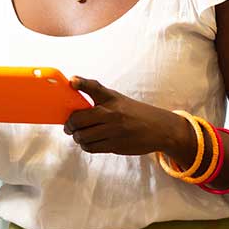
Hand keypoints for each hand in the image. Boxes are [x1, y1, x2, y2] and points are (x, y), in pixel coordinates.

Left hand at [63, 77, 189, 156]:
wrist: (160, 129)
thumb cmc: (134, 112)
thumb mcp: (118, 99)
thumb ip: (97, 96)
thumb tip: (72, 93)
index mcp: (112, 98)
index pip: (94, 87)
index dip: (81, 83)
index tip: (72, 81)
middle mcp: (112, 113)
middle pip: (78, 119)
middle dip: (69, 125)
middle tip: (69, 127)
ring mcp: (114, 130)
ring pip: (82, 136)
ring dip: (77, 137)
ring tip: (79, 135)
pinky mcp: (116, 145)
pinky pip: (91, 147)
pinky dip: (85, 146)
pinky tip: (88, 142)